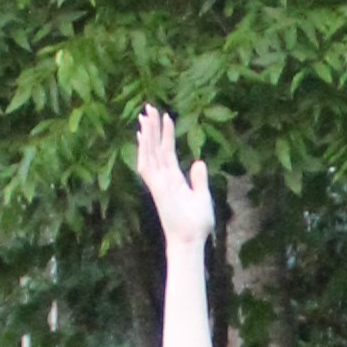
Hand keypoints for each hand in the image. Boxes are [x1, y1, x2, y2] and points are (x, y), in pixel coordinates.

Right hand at [136, 106, 215, 245]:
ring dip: (148, 135)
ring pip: (150, 153)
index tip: (165, 117)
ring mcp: (158, 183)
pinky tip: (143, 137)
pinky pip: (148, 167)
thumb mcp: (202, 195)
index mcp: (174, 179)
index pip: (167, 151)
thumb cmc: (197, 223)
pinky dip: (145, 152)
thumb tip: (199, 162)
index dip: (165, 134)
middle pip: (155, 148)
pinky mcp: (157, 189)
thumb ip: (199, 179)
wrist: (192, 239)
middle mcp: (163, 178)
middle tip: (148, 108)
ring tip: (146, 115)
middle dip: (152, 128)